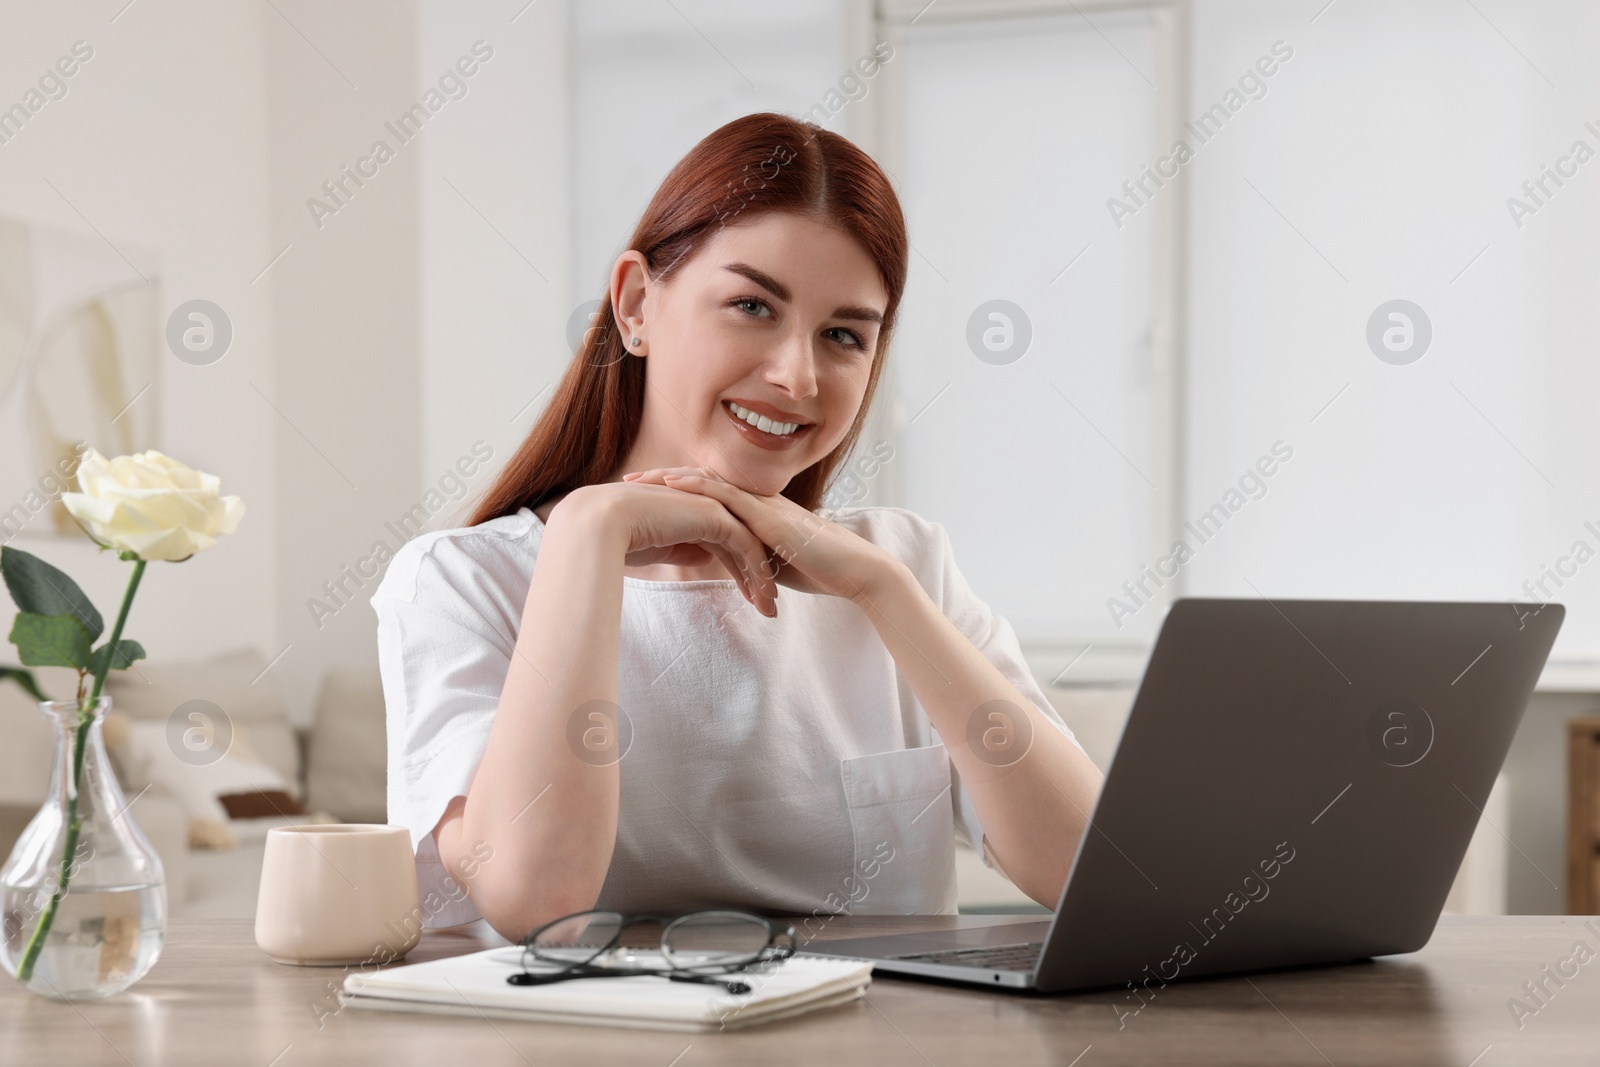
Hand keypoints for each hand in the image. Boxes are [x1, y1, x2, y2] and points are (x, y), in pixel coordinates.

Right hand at [560, 480, 780, 615]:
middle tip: (768, 608)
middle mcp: (707, 506)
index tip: (749, 599)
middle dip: (758, 577)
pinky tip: (761, 596)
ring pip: (749, 545)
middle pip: (743, 545)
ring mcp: (713, 506)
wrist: (604, 522)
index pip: (727, 545)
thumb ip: (684, 548)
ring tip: (770, 609)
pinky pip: (746, 546)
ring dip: (762, 578)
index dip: (740, 572)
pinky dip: (756, 571)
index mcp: (693, 512)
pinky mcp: (716, 515)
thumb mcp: (660, 548)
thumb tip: (704, 556)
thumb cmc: (621, 539)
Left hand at [622, 466, 901, 604]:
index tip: (641, 494)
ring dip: (671, 479)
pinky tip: (673, 485)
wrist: (854, 572)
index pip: (708, 495)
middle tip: (627, 480)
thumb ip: (749, 559)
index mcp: (755, 511)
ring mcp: (763, 505)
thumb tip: (727, 568)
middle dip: (662, 480)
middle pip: (701, 482)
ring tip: (638, 479)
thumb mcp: (772, 564)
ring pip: (710, 483)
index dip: (674, 492)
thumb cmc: (819, 570)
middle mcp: (756, 501)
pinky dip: (698, 487)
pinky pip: (729, 496)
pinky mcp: (770, 517)